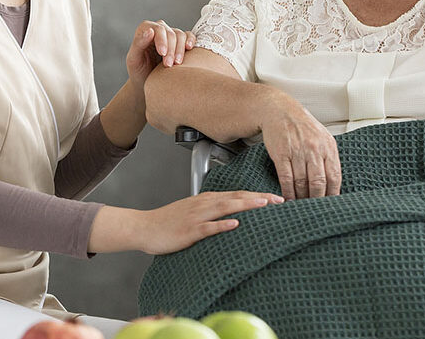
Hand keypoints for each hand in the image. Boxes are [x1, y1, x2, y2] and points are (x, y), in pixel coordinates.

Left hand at [126, 20, 194, 89]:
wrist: (147, 82)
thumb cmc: (138, 71)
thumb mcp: (133, 60)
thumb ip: (138, 44)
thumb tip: (149, 31)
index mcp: (145, 30)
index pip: (157, 29)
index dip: (162, 40)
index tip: (162, 53)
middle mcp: (158, 29)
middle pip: (170, 33)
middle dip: (171, 50)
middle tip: (169, 65)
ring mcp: (170, 35)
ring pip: (180, 35)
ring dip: (180, 50)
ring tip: (177, 63)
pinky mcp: (180, 42)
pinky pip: (189, 37)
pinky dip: (191, 41)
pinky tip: (189, 48)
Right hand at [134, 191, 283, 254]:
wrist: (144, 227)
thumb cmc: (168, 223)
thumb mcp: (193, 212)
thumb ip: (212, 212)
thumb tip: (233, 216)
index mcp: (206, 200)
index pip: (237, 195)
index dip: (257, 195)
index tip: (276, 198)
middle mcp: (203, 204)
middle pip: (235, 197)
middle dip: (259, 198)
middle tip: (280, 200)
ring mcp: (196, 217)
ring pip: (224, 207)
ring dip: (246, 205)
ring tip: (264, 205)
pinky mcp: (189, 231)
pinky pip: (208, 227)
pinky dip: (222, 224)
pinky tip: (234, 224)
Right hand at [261, 97, 340, 199]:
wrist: (280, 111)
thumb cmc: (303, 126)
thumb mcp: (322, 137)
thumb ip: (328, 157)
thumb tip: (333, 183)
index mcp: (328, 146)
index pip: (334, 176)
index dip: (333, 194)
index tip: (331, 206)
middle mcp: (314, 149)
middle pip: (318, 182)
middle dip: (317, 199)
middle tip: (316, 211)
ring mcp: (297, 151)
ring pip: (302, 182)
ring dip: (301, 197)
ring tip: (302, 206)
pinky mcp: (281, 153)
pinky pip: (286, 177)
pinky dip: (288, 191)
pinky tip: (289, 198)